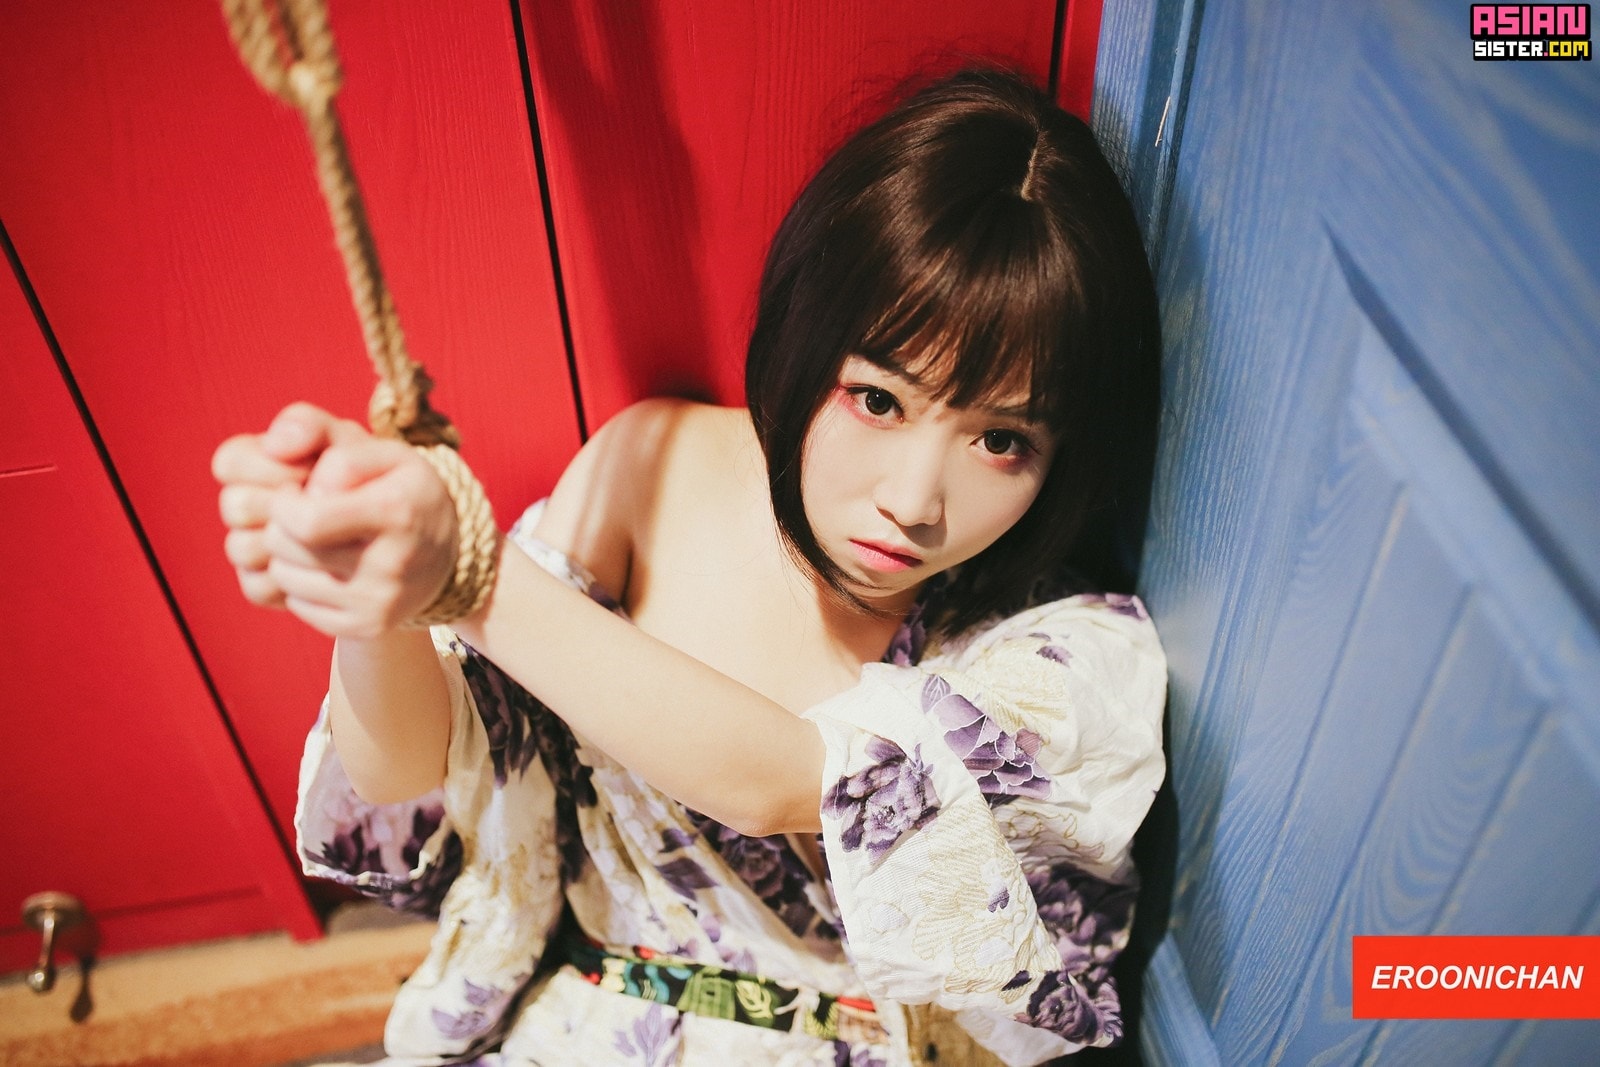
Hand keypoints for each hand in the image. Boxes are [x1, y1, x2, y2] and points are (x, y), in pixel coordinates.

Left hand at [213, 403, 457, 637]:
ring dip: (286, 554)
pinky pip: (299, 606)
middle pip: (287, 550)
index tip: (297, 491)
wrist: (451, 554)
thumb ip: (318, 427)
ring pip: (286, 579)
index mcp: (396, 512)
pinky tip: (327, 568)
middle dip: (280, 526)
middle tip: (302, 514)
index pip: (304, 520)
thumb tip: (272, 446)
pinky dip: (300, 584)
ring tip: (314, 540)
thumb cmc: (403, 490)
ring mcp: (380, 602)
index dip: (284, 502)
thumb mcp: (376, 447)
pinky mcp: (367, 626)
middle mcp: (392, 564)